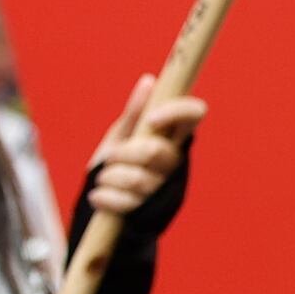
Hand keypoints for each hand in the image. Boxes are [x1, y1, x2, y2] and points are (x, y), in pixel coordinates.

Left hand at [82, 81, 202, 224]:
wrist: (102, 197)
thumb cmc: (116, 160)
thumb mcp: (121, 134)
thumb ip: (134, 113)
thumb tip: (149, 81)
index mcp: (172, 136)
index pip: (195, 113)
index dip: (177, 112)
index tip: (150, 119)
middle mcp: (175, 161)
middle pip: (156, 151)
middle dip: (125, 153)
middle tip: (112, 156)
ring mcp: (165, 187)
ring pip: (138, 180)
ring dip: (111, 177)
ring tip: (104, 178)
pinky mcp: (151, 212)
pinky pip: (126, 204)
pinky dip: (105, 198)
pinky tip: (99, 196)